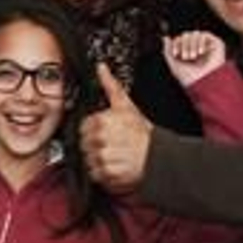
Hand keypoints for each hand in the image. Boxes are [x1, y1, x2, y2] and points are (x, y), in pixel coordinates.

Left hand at [79, 64, 152, 192]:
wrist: (159, 158)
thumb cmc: (143, 134)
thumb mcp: (126, 106)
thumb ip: (110, 86)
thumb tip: (101, 68)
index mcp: (102, 121)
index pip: (83, 126)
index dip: (93, 130)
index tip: (105, 133)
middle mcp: (100, 140)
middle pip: (84, 144)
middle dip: (95, 145)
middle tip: (111, 145)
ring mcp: (102, 158)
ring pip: (88, 159)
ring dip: (98, 160)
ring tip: (114, 155)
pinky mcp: (106, 174)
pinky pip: (95, 175)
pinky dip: (103, 173)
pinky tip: (115, 166)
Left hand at [161, 31, 226, 88]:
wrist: (205, 83)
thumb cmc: (190, 77)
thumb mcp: (174, 64)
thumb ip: (167, 51)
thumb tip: (165, 37)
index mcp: (188, 51)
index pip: (179, 39)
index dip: (176, 44)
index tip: (176, 54)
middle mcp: (197, 47)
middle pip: (186, 35)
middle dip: (184, 44)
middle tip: (186, 57)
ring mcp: (207, 44)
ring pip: (195, 33)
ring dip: (191, 44)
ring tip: (193, 56)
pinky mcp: (216, 44)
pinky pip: (205, 34)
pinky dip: (200, 42)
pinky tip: (200, 52)